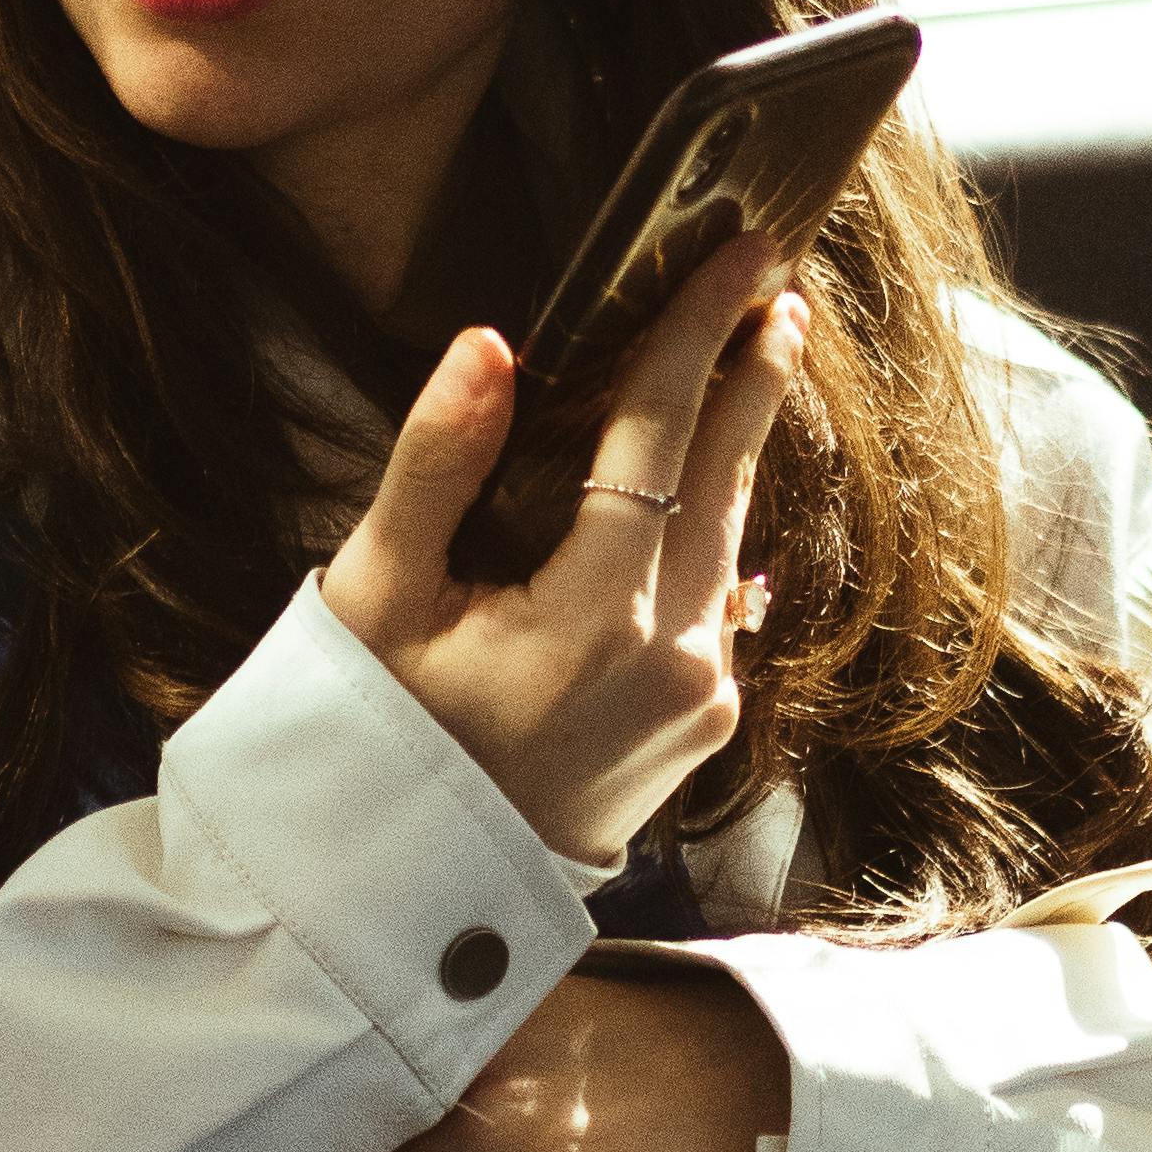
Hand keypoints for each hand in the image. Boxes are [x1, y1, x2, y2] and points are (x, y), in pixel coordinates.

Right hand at [321, 235, 806, 871]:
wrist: (410, 894)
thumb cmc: (375, 738)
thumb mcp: (380, 597)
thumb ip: (436, 464)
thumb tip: (489, 346)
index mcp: (592, 618)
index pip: (657, 438)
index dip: (696, 334)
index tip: (739, 257)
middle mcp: (671, 658)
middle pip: (722, 479)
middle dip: (750, 374)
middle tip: (776, 284)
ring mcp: (699, 699)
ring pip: (730, 538)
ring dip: (738, 445)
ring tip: (754, 360)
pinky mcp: (703, 726)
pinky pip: (724, 599)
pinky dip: (716, 527)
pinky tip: (711, 484)